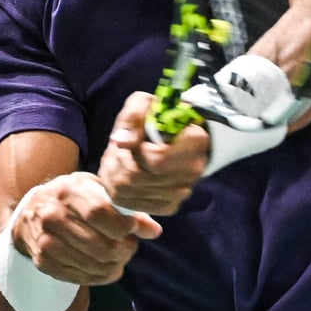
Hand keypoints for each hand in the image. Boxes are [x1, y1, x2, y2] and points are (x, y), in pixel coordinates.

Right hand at [12, 171, 161, 285]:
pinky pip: (81, 278)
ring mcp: (46, 241)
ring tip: (121, 256)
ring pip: (93, 265)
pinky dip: (101, 276)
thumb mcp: (96, 190)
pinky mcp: (44, 262)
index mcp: (69, 192)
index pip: (99, 213)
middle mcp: (53, 216)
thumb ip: (125, 208)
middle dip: (125, 250)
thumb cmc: (73, 196)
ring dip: (115, 265)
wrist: (32, 210)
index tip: (133, 228)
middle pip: (100, 245)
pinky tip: (108, 267)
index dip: (123, 226)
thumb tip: (155, 231)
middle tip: (131, 246)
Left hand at [98, 91, 208, 214]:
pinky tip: (123, 177)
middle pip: (138, 179)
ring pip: (132, 193)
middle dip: (118, 163)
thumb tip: (120, 142)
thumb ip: (133, 117)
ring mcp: (183, 191)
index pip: (156, 160)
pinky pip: (135, 206)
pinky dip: (121, 192)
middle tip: (115, 151)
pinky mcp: (170, 205)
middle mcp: (193, 170)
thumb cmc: (156, 117)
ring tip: (117, 161)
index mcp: (195, 141)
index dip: (135, 152)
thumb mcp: (144, 104)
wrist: (170, 137)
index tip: (133, 140)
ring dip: (115, 176)